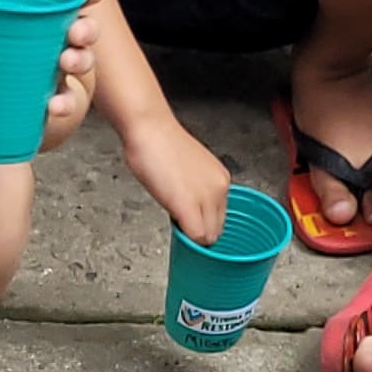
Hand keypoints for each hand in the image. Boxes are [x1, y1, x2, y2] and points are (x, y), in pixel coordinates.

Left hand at [40, 4, 100, 152]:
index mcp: (44, 22)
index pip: (71, 1)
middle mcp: (59, 45)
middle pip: (83, 31)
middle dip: (86, 29)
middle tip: (75, 33)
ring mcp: (63, 75)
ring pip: (83, 61)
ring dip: (80, 60)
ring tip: (65, 63)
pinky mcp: (60, 103)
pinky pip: (68, 101)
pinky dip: (64, 103)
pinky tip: (54, 105)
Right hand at [121, 115, 233, 242]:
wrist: (150, 130)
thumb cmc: (161, 145)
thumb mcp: (189, 170)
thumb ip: (195, 190)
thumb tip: (190, 210)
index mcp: (221, 180)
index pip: (220, 217)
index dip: (203, 224)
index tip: (189, 223)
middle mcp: (219, 189)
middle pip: (216, 230)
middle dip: (199, 232)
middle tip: (180, 224)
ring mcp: (206, 198)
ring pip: (208, 236)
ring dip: (192, 235)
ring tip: (173, 215)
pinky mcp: (188, 206)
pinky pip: (196, 236)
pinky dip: (187, 240)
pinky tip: (173, 225)